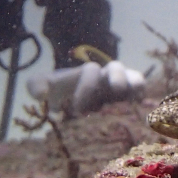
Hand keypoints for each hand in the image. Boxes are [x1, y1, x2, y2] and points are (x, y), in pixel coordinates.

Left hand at [26, 61, 145, 115]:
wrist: (70, 100)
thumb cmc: (57, 91)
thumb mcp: (41, 86)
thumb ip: (36, 85)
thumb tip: (42, 96)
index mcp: (87, 72)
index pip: (91, 72)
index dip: (87, 88)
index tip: (76, 109)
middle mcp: (105, 76)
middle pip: (117, 68)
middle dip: (117, 78)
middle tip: (116, 89)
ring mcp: (120, 87)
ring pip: (134, 78)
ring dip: (136, 85)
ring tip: (136, 96)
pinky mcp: (128, 101)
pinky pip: (140, 95)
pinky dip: (141, 99)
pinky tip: (138, 110)